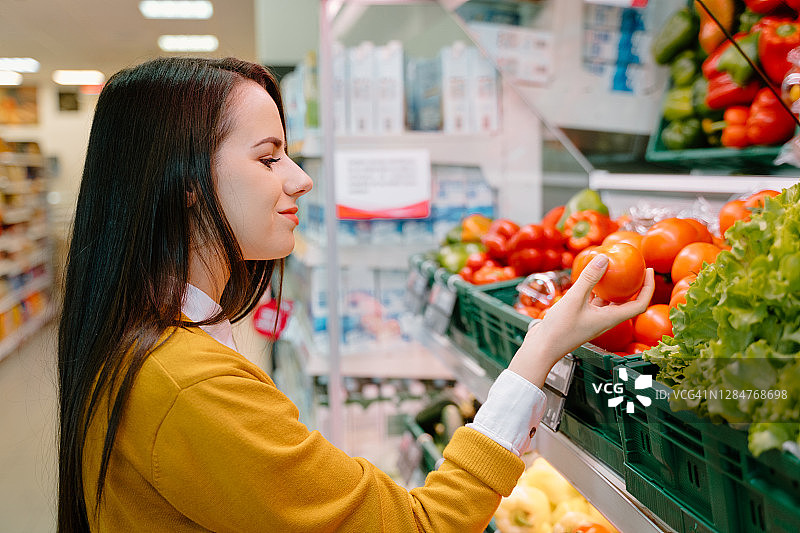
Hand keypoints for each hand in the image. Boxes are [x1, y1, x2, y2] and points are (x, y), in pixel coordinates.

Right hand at [508, 254, 654, 387]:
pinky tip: (589, 279)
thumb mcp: (574, 299)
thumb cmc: (559, 329)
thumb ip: (589, 278)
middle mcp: (605, 320)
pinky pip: (594, 302)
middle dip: (634, 285)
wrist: (542, 348)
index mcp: (611, 319)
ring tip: (612, 269)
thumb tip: (605, 257)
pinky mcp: (582, 319)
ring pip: (610, 302)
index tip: (649, 271)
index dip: (648, 288)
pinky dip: (595, 290)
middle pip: (628, 302)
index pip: (640, 304)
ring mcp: (593, 320)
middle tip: (634, 267)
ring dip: (614, 287)